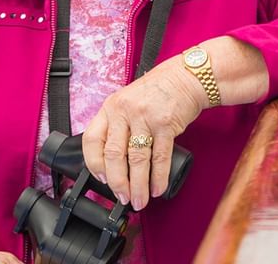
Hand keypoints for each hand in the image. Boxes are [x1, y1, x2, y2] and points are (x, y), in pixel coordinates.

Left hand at [80, 59, 204, 211]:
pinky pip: (160, 157)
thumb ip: (117, 126)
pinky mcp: (166, 124)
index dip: (94, 164)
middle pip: (113, 154)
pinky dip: (158, 177)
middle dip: (117, 182)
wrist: (185, 78)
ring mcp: (145, 117)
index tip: (101, 179)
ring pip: (136, 159)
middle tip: (122, 197)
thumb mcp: (128, 102)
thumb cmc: (157, 92)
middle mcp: (124, 111)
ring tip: (139, 200)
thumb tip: (112, 162)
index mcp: (110, 108)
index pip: (91, 139)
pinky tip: (157, 188)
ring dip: (138, 185)